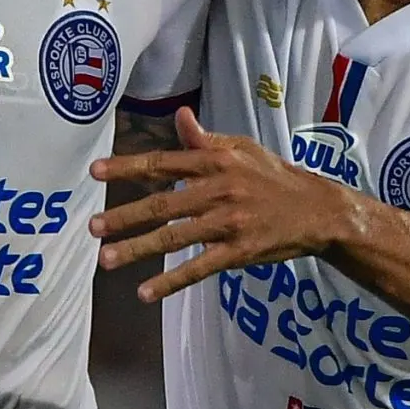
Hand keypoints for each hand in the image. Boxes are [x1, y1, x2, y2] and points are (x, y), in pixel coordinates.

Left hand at [89, 107, 367, 301]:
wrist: (316, 210)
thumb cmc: (273, 176)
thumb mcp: (242, 149)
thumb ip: (205, 139)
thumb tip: (180, 116)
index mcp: (215, 161)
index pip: (163, 163)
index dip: (127, 167)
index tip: (95, 171)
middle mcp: (218, 190)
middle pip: (162, 204)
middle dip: (124, 216)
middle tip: (93, 227)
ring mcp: (228, 223)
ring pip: (175, 237)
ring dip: (138, 249)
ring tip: (106, 260)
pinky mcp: (239, 252)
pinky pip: (199, 268)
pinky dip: (171, 282)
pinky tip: (145, 292)